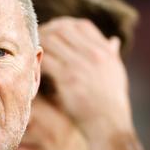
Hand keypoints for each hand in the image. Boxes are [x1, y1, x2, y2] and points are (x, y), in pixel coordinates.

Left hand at [39, 17, 132, 135]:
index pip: (81, 25)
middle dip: (48, 31)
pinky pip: (46, 60)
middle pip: (64, 29)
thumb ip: (112, 55)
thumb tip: (114, 40)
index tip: (54, 31)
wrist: (109, 124)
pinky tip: (33, 66)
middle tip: (36, 40)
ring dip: (39, 44)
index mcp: (105, 51)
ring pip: (52, 41)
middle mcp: (94, 54)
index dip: (65, 25)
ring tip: (32, 51)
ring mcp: (81, 65)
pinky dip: (37, 60)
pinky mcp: (68, 79)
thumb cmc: (112, 102)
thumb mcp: (117, 73)